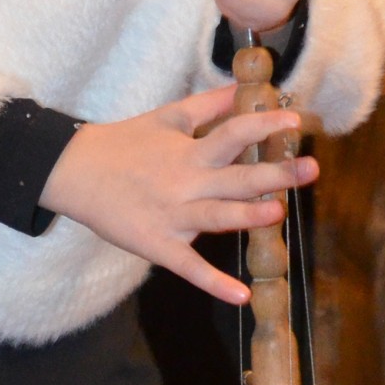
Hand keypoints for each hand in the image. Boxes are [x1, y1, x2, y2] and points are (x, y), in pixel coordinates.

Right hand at [41, 84, 318, 308]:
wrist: (74, 171)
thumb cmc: (124, 142)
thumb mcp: (168, 117)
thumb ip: (209, 105)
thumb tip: (243, 88)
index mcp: (190, 151)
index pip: (234, 133)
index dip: (264, 125)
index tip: (295, 120)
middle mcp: (186, 182)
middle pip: (236, 177)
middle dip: (275, 174)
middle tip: (311, 169)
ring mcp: (172, 216)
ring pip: (216, 217)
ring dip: (247, 216)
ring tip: (278, 213)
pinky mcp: (157, 245)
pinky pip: (188, 267)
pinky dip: (213, 283)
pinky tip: (241, 297)